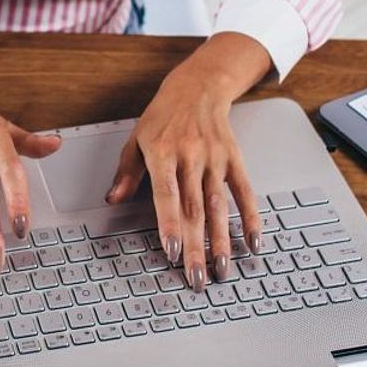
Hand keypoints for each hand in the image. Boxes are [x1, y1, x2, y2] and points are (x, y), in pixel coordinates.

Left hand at [103, 56, 262, 292]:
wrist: (198, 88)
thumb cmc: (163, 117)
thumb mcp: (136, 139)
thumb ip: (126, 172)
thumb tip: (113, 199)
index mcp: (162, 152)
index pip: (166, 194)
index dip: (171, 224)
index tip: (173, 251)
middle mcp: (191, 156)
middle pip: (194, 209)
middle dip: (196, 246)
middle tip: (198, 278)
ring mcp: (215, 159)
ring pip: (219, 206)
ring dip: (222, 240)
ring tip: (222, 269)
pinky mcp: (234, 159)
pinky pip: (244, 192)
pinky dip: (251, 218)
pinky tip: (253, 242)